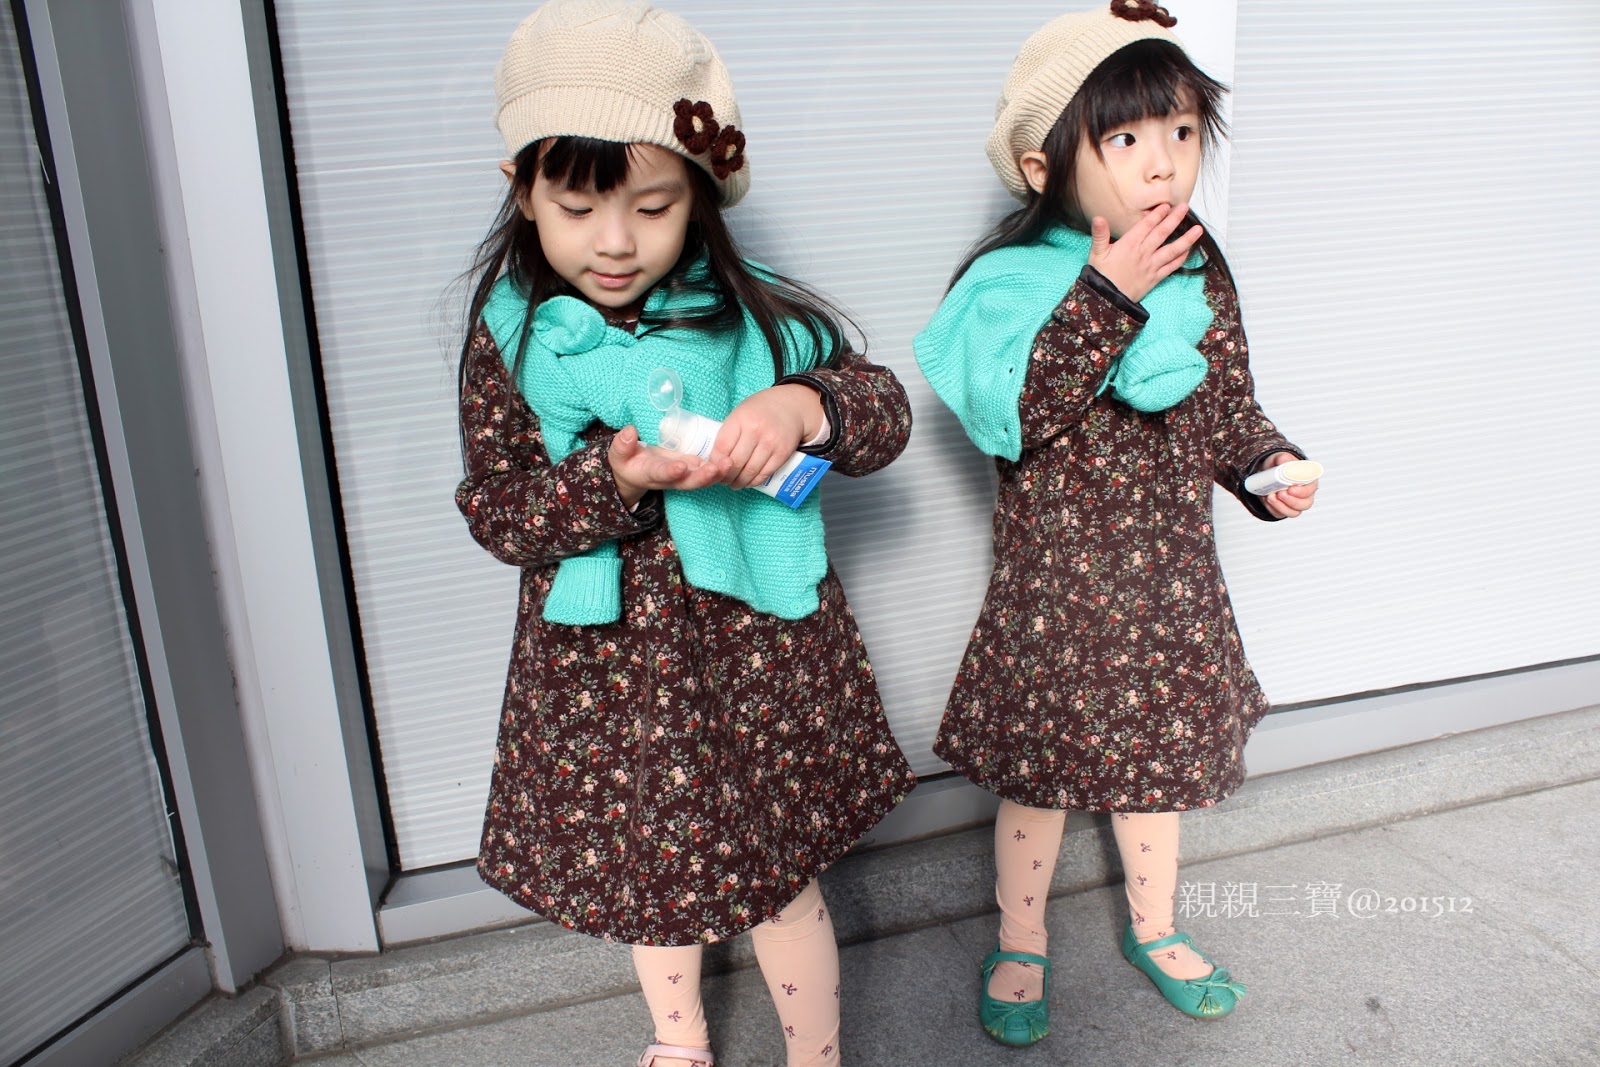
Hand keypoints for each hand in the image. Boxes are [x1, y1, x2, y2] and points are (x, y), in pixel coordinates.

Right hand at [607, 425, 727, 506]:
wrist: (636, 473)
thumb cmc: (627, 461)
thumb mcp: (619, 454)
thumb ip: (623, 445)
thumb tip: (629, 431)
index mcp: (650, 474)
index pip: (661, 474)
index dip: (671, 472)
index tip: (680, 467)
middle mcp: (670, 478)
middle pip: (688, 482)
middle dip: (703, 477)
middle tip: (717, 468)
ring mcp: (683, 475)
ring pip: (702, 478)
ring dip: (717, 473)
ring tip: (730, 462)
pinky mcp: (692, 469)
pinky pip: (707, 471)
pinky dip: (720, 467)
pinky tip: (733, 458)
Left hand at [710, 383, 823, 489]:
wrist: (790, 406)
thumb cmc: (759, 410)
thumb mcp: (740, 413)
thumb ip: (729, 433)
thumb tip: (715, 460)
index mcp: (740, 419)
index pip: (722, 448)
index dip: (715, 463)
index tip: (712, 469)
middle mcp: (755, 431)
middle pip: (735, 463)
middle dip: (726, 476)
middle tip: (723, 480)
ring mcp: (771, 443)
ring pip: (750, 471)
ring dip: (739, 482)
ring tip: (734, 484)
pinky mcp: (782, 453)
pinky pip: (765, 473)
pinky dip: (754, 481)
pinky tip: (748, 481)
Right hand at [1088, 202, 1203, 303]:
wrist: (1107, 300)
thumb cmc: (1100, 275)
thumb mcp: (1096, 253)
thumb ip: (1099, 235)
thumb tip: (1098, 218)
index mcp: (1129, 245)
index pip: (1146, 225)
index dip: (1157, 214)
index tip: (1166, 205)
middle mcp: (1143, 253)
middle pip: (1162, 233)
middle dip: (1175, 219)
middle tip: (1185, 207)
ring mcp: (1151, 266)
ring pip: (1172, 250)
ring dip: (1186, 239)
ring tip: (1198, 230)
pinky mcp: (1155, 278)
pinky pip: (1171, 267)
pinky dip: (1181, 259)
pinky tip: (1188, 251)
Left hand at [1260, 451, 1317, 518]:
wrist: (1266, 474)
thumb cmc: (1279, 466)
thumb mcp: (1280, 458)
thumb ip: (1283, 458)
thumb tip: (1284, 461)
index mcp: (1308, 480)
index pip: (1312, 488)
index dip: (1303, 491)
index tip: (1290, 489)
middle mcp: (1305, 494)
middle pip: (1306, 504)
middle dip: (1292, 501)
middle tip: (1280, 493)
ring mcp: (1295, 504)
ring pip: (1295, 512)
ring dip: (1281, 506)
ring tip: (1270, 496)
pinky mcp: (1285, 510)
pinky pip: (1281, 514)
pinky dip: (1273, 508)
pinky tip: (1268, 499)